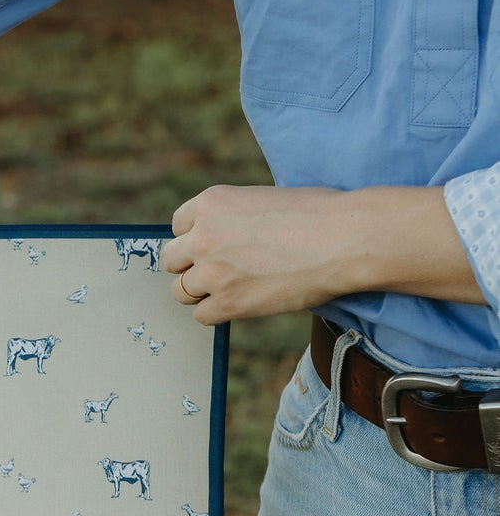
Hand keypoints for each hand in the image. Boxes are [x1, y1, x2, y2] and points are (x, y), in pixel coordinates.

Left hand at [160, 180, 487, 321]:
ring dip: (203, 292)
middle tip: (221, 271)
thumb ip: (232, 219)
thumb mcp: (263, 200)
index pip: (178, 226)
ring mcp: (212, 271)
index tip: (216, 246)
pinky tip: (243, 303)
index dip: (197, 239)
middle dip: (191, 266)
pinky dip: (218, 313)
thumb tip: (223, 241)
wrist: (345, 238)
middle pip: (171, 260)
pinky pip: (201, 316)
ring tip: (236, 288)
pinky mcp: (228, 302)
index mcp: (210, 202)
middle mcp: (202, 235)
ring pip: (181, 291)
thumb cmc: (317, 214)